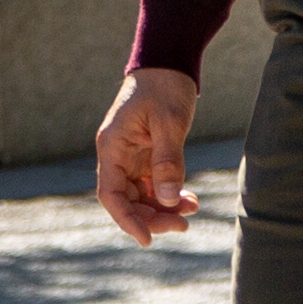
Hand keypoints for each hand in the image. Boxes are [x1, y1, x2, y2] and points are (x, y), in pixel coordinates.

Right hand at [92, 64, 204, 241]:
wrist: (168, 63)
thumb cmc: (165, 86)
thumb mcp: (170, 122)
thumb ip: (169, 161)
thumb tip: (168, 200)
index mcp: (112, 146)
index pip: (111, 194)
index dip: (127, 220)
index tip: (147, 240)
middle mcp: (116, 155)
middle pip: (126, 200)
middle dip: (152, 217)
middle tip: (182, 225)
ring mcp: (130, 157)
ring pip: (141, 196)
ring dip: (163, 209)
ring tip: (191, 210)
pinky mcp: (146, 156)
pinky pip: (153, 185)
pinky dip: (170, 195)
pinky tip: (190, 199)